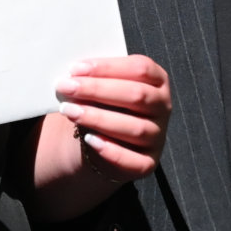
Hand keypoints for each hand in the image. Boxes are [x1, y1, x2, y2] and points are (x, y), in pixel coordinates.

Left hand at [55, 55, 171, 182]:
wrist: (97, 141)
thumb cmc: (100, 104)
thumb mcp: (100, 87)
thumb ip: (93, 78)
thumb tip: (72, 76)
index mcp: (156, 80)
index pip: (140, 68)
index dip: (108, 67)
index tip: (76, 68)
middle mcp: (162, 107)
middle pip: (137, 95)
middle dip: (98, 90)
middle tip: (67, 87)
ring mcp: (158, 136)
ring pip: (135, 127)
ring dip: (98, 118)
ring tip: (70, 111)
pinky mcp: (148, 163)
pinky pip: (134, 160)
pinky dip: (111, 150)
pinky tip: (90, 140)